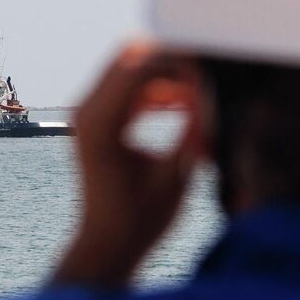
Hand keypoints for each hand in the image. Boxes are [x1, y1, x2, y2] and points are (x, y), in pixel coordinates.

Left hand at [50, 42, 208, 289]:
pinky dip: (155, 88)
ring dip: (165, 74)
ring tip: (198, 100)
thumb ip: (193, 124)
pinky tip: (183, 105)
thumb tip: (207, 84)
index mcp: (101, 123)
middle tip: (205, 82)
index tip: (212, 75)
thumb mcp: (178, 173)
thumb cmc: (141, 220)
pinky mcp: (97, 119)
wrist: (107, 245)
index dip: (180, 62)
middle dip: (171, 61)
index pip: (141, 65)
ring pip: (130, 66)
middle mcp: (87, 111)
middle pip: (131, 55)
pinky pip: (127, 86)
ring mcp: (88, 113)